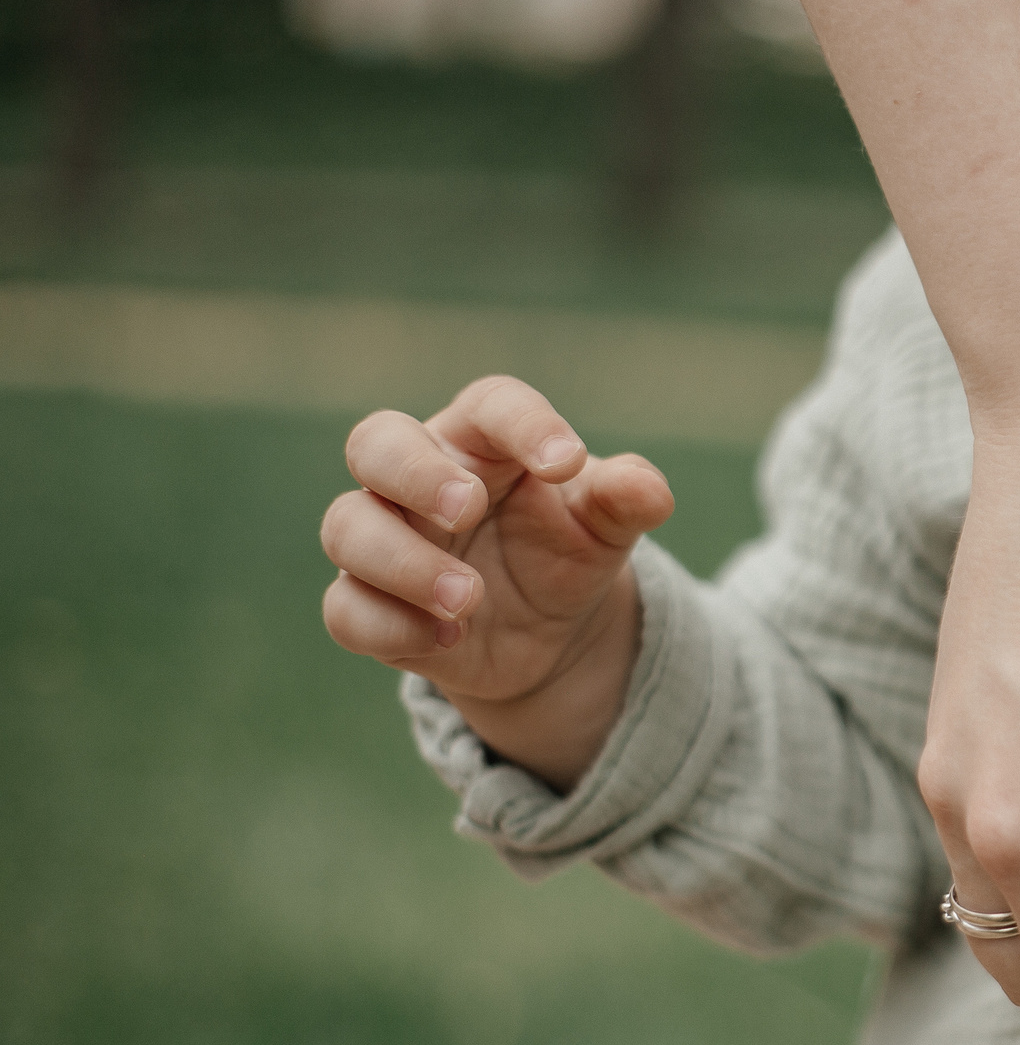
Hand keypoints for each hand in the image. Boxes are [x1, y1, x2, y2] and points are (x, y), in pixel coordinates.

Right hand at [320, 375, 672, 787]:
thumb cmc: (568, 548)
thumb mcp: (608, 526)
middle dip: (416, 474)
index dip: (524, 423)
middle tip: (469, 508)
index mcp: (483, 440)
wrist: (550, 633)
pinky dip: (390, 625)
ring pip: (348, 528)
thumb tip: (647, 490)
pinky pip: (346, 610)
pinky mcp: (373, 606)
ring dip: (405, 562)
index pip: (490, 405)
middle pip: (376, 442)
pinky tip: (449, 639)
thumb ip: (625, 500)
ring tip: (471, 596)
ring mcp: (387, 541)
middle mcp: (419, 479)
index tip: (565, 463)